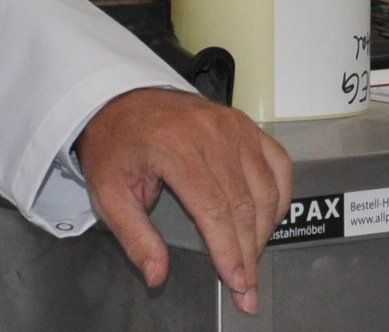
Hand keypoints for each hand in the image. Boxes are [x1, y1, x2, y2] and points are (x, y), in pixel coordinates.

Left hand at [76, 87, 293, 315]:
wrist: (124, 102)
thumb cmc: (118, 146)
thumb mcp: (108, 192)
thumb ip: (134, 236)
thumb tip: (157, 274)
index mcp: (174, 147)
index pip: (214, 208)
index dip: (228, 250)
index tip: (236, 281)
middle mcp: (209, 133)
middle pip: (242, 203)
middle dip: (249, 252)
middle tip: (247, 286)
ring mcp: (232, 126)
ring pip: (265, 187)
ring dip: (264, 230)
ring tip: (252, 259)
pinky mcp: (245, 125)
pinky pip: (278, 163)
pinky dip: (280, 195)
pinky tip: (269, 220)